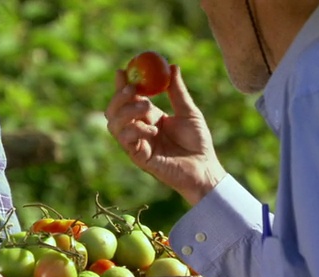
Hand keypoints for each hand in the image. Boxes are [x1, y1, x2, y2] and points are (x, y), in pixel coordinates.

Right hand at [104, 65, 226, 204]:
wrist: (204, 168)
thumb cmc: (198, 142)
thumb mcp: (189, 112)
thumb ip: (178, 91)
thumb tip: (172, 66)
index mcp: (148, 118)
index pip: (128, 99)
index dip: (122, 85)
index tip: (123, 70)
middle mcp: (139, 130)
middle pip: (114, 111)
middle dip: (119, 97)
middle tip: (133, 89)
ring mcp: (137, 144)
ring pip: (114, 125)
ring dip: (126, 112)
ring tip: (147, 107)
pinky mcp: (139, 158)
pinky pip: (126, 141)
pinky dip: (136, 130)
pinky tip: (153, 131)